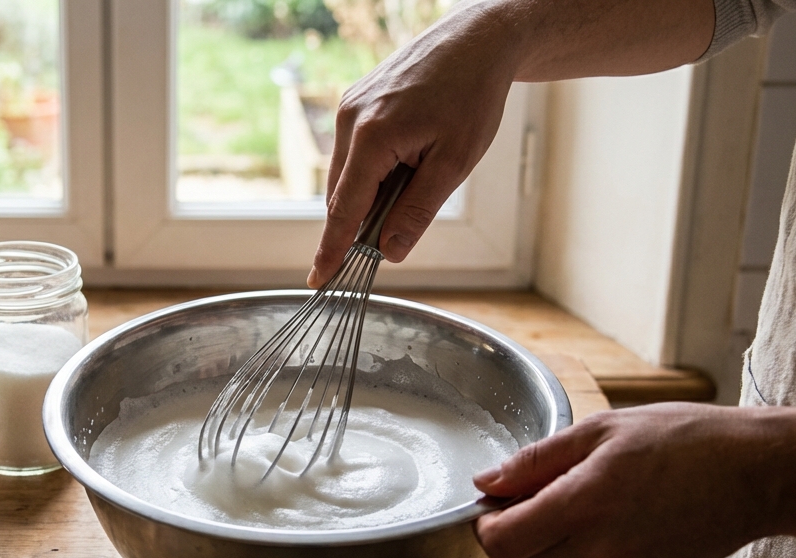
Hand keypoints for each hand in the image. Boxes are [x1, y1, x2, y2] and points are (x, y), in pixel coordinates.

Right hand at [309, 5, 518, 287]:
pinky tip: (407, 159)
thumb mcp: (454, 163)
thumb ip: (418, 210)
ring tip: (417, 175)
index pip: (344, 209)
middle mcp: (350, 120)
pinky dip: (373, 170)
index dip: (332, 250)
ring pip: (348, 174)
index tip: (318, 279)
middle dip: (363, 221)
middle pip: (343, 194)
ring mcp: (348, 107)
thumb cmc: (472, 95)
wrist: (476, 40)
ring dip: (372, 193)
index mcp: (372, 136)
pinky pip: (354, 152)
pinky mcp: (355, 101)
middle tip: (397, 231)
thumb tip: (391, 252)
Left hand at [472, 403, 792, 557]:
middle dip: (522, 523)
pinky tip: (620, 510)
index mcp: (582, 506)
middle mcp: (599, 548)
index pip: (500, 543)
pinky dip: (590, 543)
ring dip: (556, 533)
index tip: (495, 500)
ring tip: (593, 490)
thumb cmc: (684, 439)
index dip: (485, 523)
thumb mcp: (601, 430)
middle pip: (525, 554)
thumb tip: (485, 482)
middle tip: (548, 483)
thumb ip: (535, 461)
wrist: (760, 474)